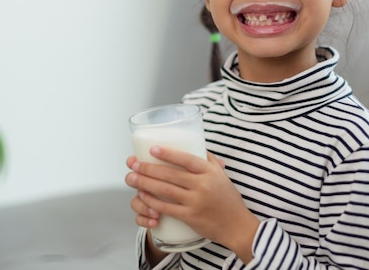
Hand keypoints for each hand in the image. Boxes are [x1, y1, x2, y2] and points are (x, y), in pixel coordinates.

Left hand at [124, 147, 258, 260]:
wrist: (237, 225)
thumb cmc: (228, 199)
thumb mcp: (221, 175)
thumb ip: (208, 160)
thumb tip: (194, 144)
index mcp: (209, 172)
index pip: (187, 159)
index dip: (169, 154)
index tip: (152, 149)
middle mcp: (203, 185)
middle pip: (170, 175)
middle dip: (148, 168)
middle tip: (133, 164)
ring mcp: (196, 201)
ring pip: (165, 190)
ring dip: (145, 183)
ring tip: (131, 178)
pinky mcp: (190, 217)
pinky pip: (167, 208)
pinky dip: (152, 202)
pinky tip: (142, 196)